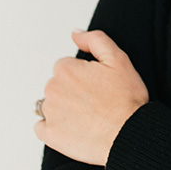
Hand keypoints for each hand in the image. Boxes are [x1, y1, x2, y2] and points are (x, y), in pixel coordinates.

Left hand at [34, 30, 148, 165]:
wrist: (127, 134)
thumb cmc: (126, 99)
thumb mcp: (119, 59)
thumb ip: (95, 40)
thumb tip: (76, 33)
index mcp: (66, 70)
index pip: (67, 65)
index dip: (84, 74)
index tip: (98, 83)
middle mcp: (52, 90)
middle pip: (57, 84)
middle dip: (72, 89)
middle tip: (96, 99)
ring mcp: (49, 114)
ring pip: (51, 104)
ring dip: (64, 107)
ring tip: (88, 114)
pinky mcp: (49, 136)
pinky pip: (43, 126)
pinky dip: (55, 126)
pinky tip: (75, 126)